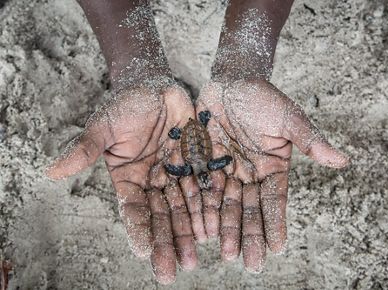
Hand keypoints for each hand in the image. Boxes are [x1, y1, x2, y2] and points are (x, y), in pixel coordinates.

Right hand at [46, 82, 200, 283]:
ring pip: (184, 208)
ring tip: (194, 259)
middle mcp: (154, 181)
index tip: (144, 253)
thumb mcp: (106, 126)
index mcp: (130, 178)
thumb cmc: (127, 106)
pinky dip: (209, 207)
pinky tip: (214, 228)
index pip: (133, 209)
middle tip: (172, 271)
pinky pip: (205, 187)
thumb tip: (52, 171)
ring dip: (189, 233)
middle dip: (166, 242)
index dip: (138, 229)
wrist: (156, 88)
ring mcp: (177, 174)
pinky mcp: (198, 164)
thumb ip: (86, 148)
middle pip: (161, 216)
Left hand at [196, 79, 348, 271]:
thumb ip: (309, 140)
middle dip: (250, 234)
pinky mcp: (204, 163)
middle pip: (249, 208)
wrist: (230, 82)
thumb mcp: (287, 118)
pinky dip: (202, 208)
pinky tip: (202, 228)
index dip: (275, 222)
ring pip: (225, 203)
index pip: (274, 200)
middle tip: (250, 262)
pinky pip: (203, 188)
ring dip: (226, 228)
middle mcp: (249, 173)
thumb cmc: (262, 97)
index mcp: (272, 167)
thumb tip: (341, 161)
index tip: (276, 247)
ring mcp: (226, 170)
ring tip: (225, 253)